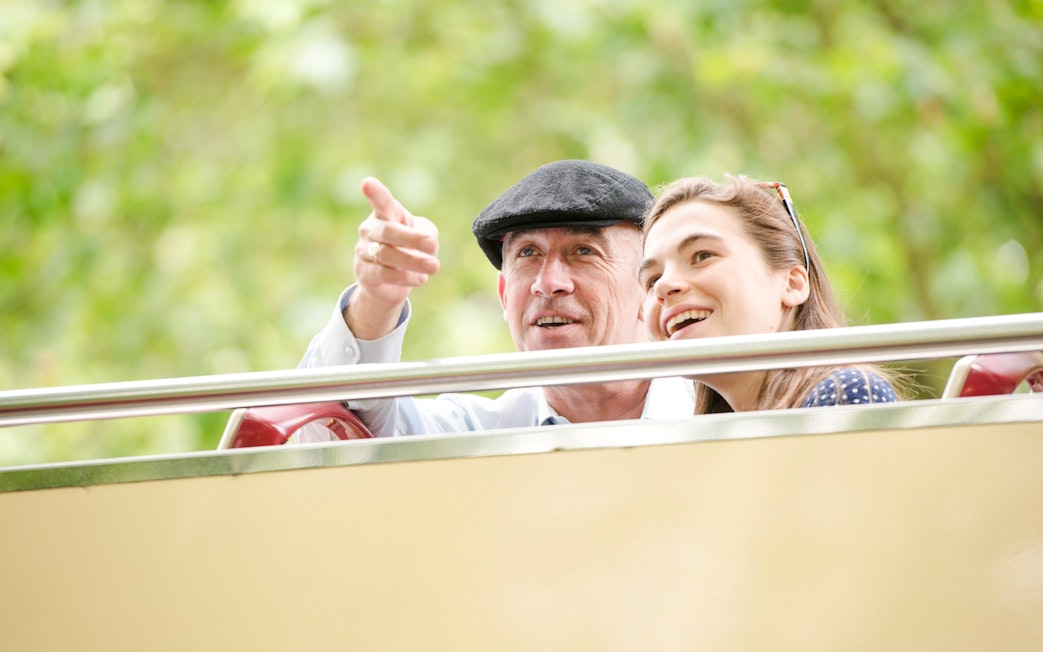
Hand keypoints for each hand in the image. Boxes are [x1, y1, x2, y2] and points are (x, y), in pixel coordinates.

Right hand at [346, 177, 440, 338]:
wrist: (393, 281)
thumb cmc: (411, 248)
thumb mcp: (426, 235)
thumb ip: (426, 233)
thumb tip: (425, 244)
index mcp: (385, 214)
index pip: (381, 202)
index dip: (374, 193)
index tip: (367, 183)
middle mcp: (370, 230)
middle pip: (388, 231)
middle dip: (411, 238)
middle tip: (432, 245)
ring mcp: (363, 251)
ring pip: (387, 255)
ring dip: (414, 261)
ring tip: (434, 266)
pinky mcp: (364, 273)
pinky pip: (384, 274)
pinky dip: (405, 277)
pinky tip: (420, 279)